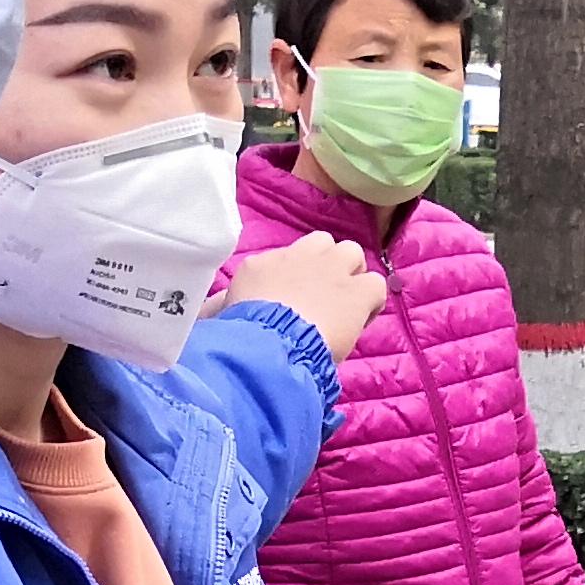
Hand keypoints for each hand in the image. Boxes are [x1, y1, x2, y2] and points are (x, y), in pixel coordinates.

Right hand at [223, 233, 386, 355]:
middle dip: (325, 265)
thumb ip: (221, 306)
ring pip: (351, 253)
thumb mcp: (221, 314)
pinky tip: (361, 320)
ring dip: (350, 276)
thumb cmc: (240, 333)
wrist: (269, 341)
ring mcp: (331, 269)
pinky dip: (371, 302)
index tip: (292, 303)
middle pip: (320, 243)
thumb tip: (208, 309)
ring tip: (344, 305)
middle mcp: (298, 257)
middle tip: (322, 298)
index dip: (294, 279)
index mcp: (260, 265)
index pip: (285, 259)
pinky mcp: (357, 290)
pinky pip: (375, 284)